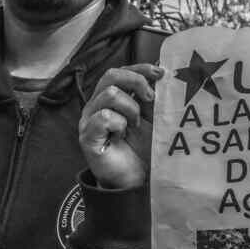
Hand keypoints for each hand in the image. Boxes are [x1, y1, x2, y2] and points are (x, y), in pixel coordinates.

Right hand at [78, 64, 163, 189]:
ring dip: (130, 108)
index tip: (161, 73)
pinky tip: (122, 135)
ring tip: (135, 125)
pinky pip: (103, 117)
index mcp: (111, 98)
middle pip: (111, 75)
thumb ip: (152, 97)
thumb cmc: (142, 149)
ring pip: (109, 94)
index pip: (120, 71)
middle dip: (136, 82)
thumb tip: (162, 73)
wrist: (135, 180)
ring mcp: (89, 120)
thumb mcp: (152, 117)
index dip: (140, 68)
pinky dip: (119, 124)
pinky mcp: (87, 136)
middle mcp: (96, 105)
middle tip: (150, 99)